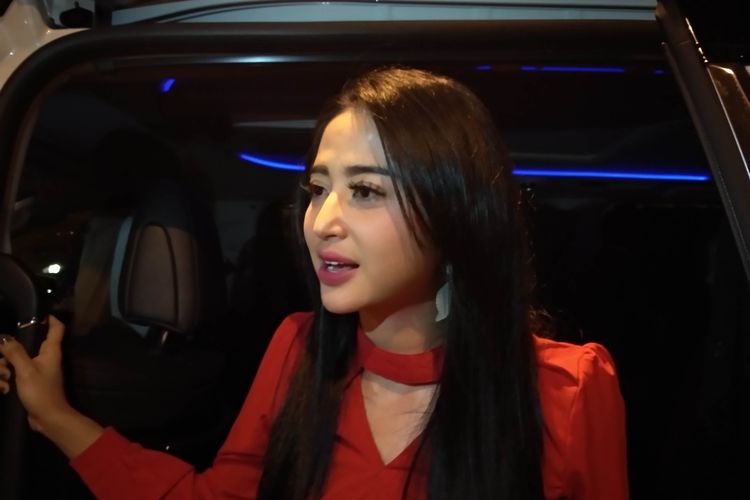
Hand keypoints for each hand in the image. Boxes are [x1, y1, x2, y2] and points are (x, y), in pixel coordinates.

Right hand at [0, 316, 74, 432]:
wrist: (48, 417)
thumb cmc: (41, 391)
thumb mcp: (25, 370)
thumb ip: (15, 352)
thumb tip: (4, 337)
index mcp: (51, 351)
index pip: (56, 328)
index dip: (49, 318)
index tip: (35, 314)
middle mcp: (46, 357)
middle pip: (28, 342)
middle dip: (11, 348)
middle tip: (2, 357)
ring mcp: (38, 369)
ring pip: (18, 358)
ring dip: (6, 366)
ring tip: (4, 378)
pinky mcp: (30, 381)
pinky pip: (16, 372)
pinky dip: (8, 377)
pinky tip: (3, 386)